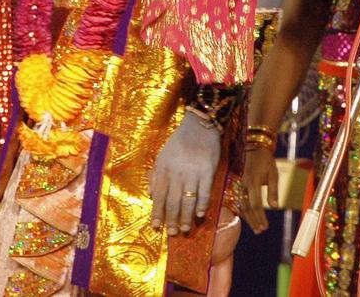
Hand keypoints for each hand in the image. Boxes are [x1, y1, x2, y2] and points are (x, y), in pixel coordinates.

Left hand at [149, 112, 220, 235]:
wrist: (199, 126)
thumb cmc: (179, 142)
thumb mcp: (162, 156)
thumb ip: (156, 176)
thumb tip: (152, 196)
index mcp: (164, 170)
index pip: (159, 197)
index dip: (157, 213)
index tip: (156, 227)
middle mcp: (177, 173)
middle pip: (173, 202)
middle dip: (171, 220)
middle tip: (172, 234)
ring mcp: (193, 173)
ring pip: (188, 200)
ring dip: (186, 217)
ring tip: (184, 229)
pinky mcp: (207, 171)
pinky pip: (204, 192)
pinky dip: (202, 205)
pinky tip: (200, 215)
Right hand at [239, 146, 279, 232]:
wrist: (253, 146)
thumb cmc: (266, 160)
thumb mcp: (273, 173)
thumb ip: (273, 190)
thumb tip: (274, 207)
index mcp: (254, 182)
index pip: (256, 205)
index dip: (260, 217)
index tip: (265, 227)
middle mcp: (244, 184)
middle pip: (246, 207)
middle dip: (253, 221)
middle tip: (260, 231)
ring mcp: (239, 184)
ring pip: (241, 205)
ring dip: (248, 218)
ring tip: (256, 228)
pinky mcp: (237, 183)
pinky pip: (239, 200)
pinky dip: (243, 210)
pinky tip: (248, 217)